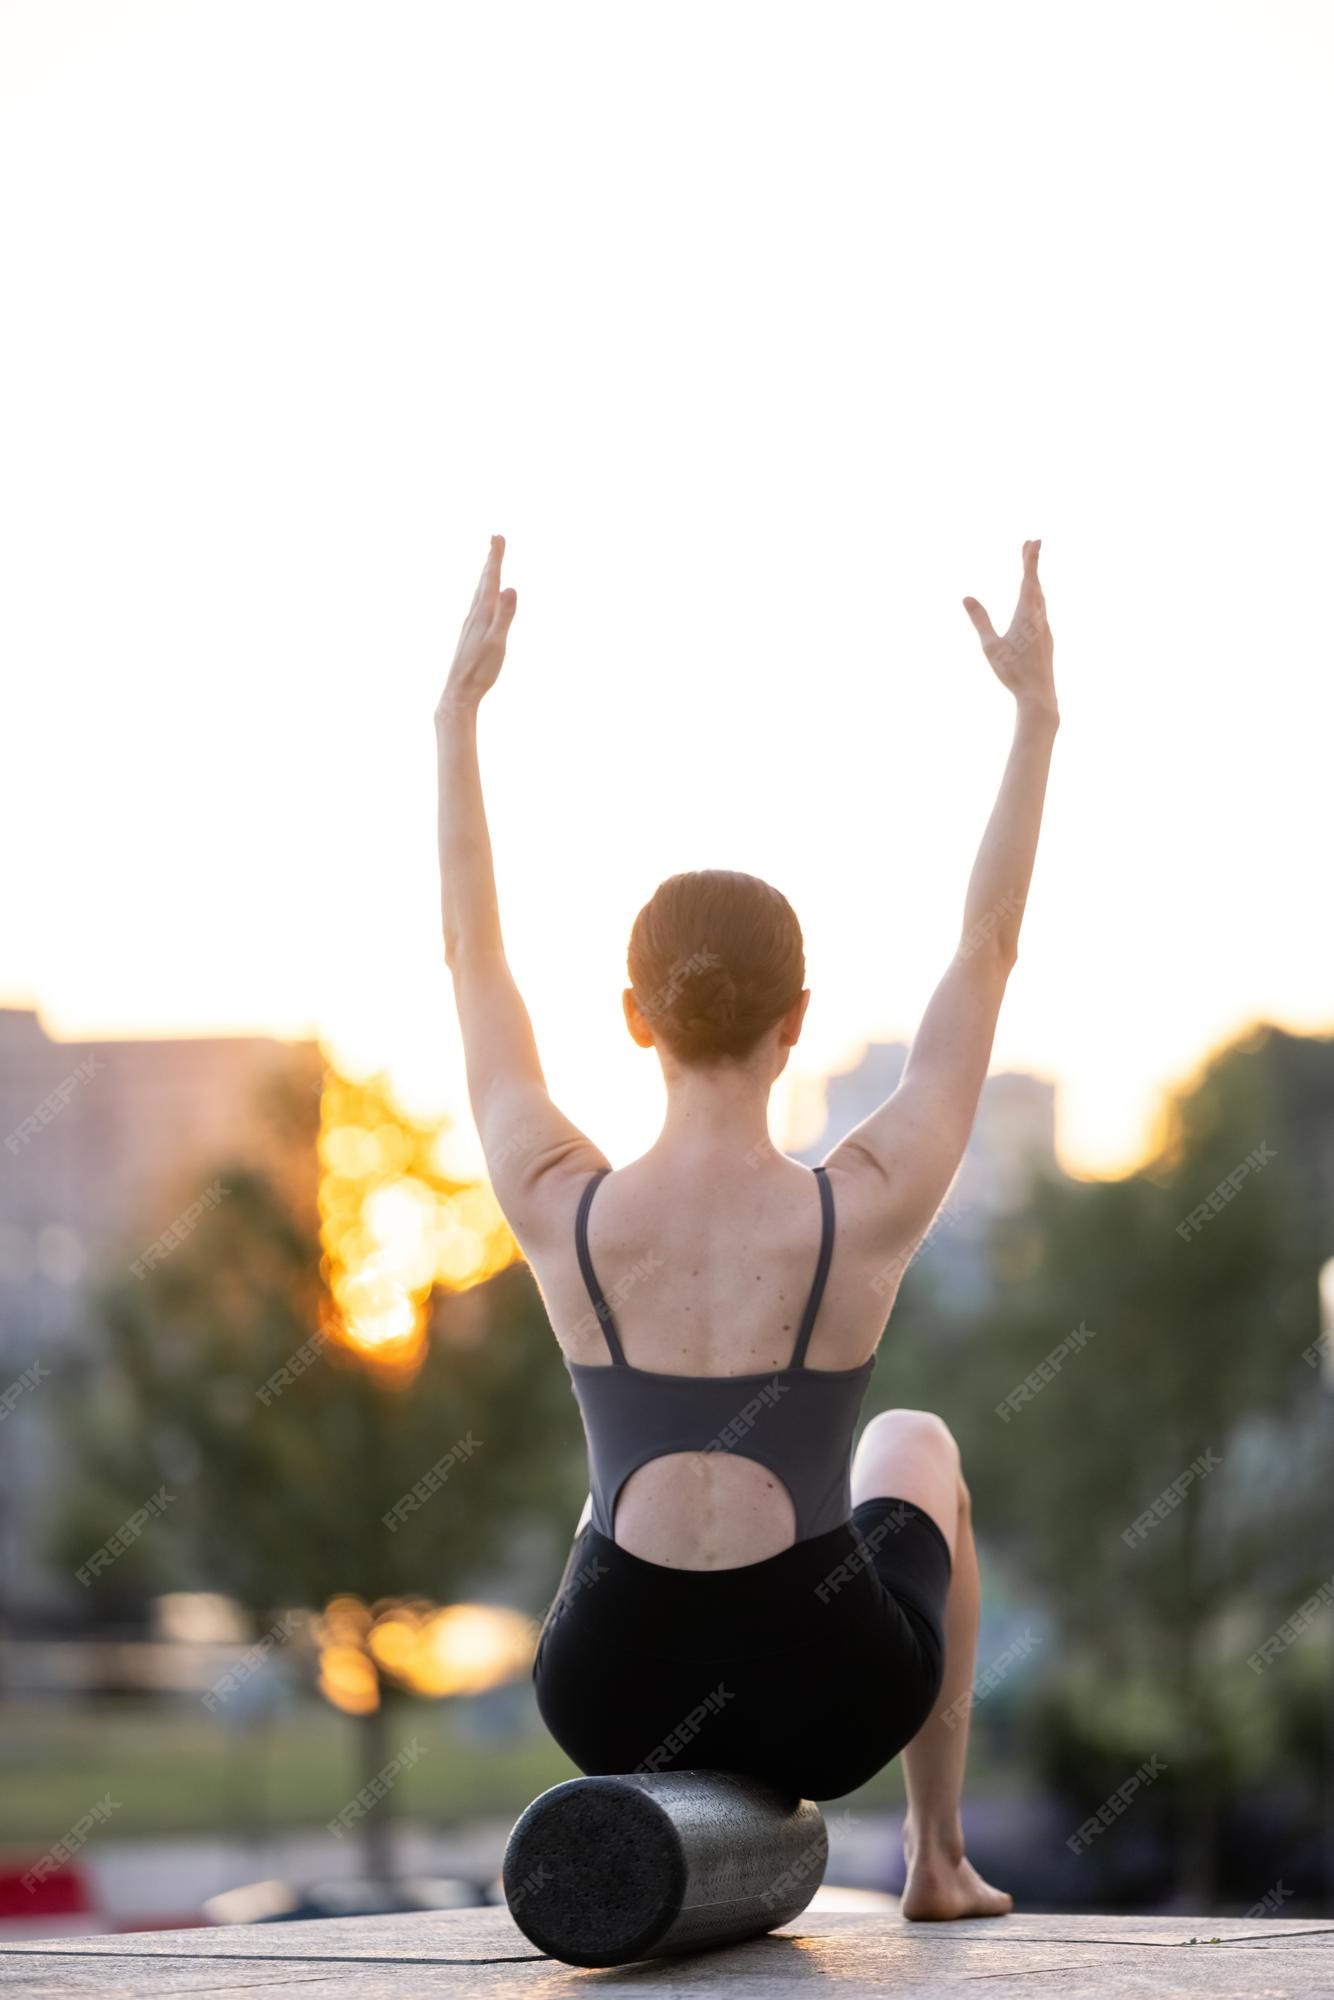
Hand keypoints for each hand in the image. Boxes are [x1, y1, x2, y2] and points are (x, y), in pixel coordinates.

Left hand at [437, 536, 517, 722]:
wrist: (460, 691)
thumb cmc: (480, 670)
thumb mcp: (497, 642)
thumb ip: (505, 616)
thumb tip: (511, 588)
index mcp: (482, 614)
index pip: (490, 579)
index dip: (495, 558)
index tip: (498, 537)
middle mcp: (474, 615)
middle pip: (483, 581)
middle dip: (491, 560)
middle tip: (495, 539)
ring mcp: (471, 624)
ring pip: (479, 592)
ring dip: (486, 575)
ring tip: (490, 563)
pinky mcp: (471, 634)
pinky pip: (478, 605)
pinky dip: (483, 593)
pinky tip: (483, 599)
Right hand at [963, 540, 1056, 714]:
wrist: (1038, 695)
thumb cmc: (1012, 671)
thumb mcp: (990, 646)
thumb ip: (980, 620)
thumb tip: (967, 597)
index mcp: (1026, 615)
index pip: (1029, 579)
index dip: (1030, 559)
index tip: (1033, 541)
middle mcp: (1039, 617)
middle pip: (1036, 584)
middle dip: (1032, 563)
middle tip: (1031, 544)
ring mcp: (1045, 628)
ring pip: (1041, 598)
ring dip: (1035, 581)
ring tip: (1030, 570)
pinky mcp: (1046, 639)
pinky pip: (1041, 611)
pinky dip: (1036, 597)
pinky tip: (1033, 604)